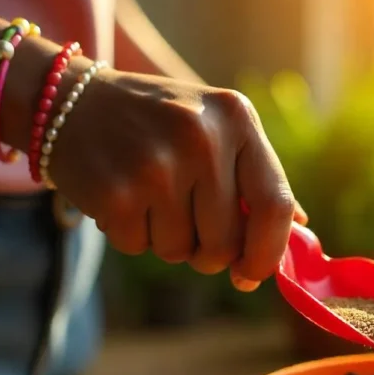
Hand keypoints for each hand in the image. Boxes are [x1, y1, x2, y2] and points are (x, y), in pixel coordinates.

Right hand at [48, 64, 306, 290]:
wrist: (69, 100)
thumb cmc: (155, 123)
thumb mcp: (214, 127)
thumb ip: (257, 176)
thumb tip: (303, 229)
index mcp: (236, 118)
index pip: (276, 204)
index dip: (268, 252)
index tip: (251, 274)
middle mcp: (201, 138)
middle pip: (227, 242)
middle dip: (209, 253)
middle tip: (187, 228)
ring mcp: (157, 166)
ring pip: (182, 252)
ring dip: (167, 241)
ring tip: (148, 197)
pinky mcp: (117, 193)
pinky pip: (140, 247)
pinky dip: (131, 234)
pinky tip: (121, 196)